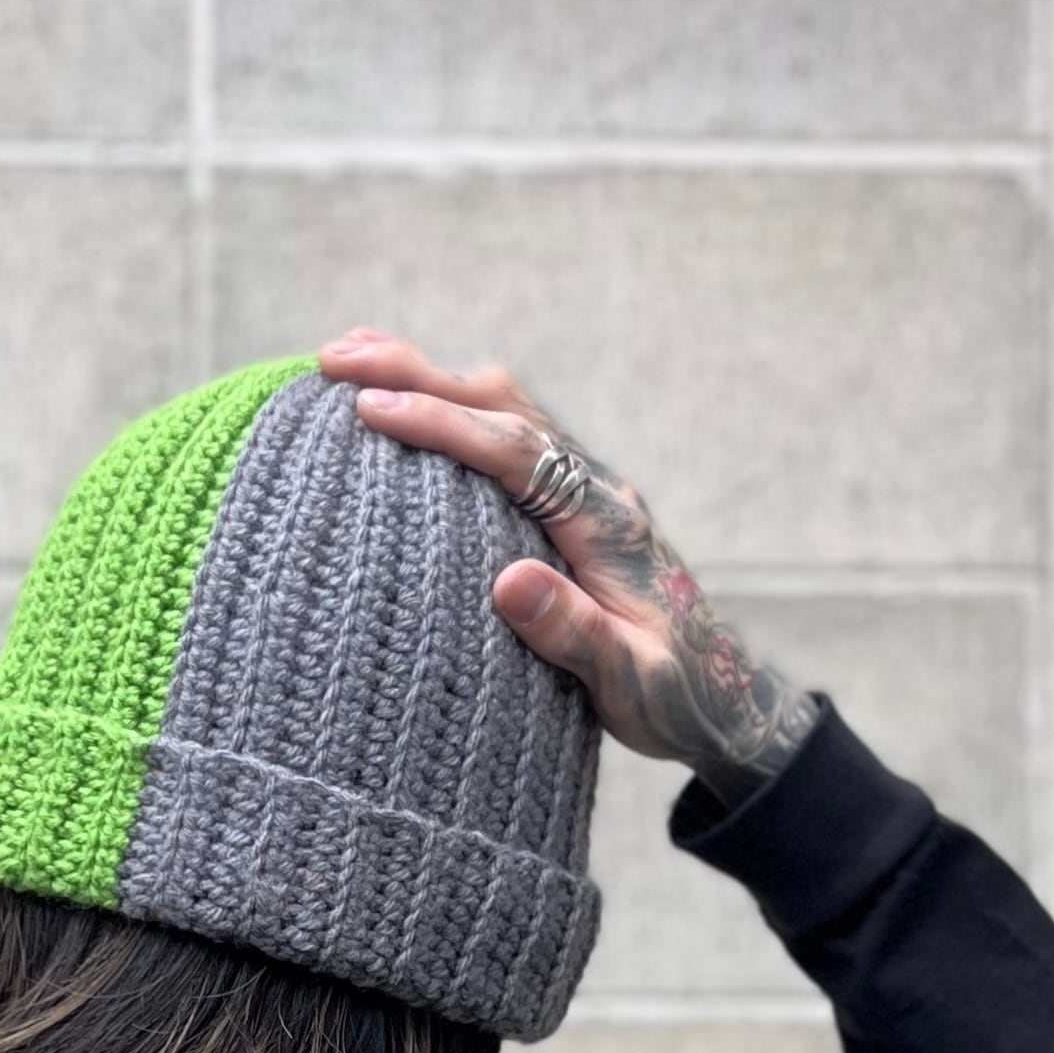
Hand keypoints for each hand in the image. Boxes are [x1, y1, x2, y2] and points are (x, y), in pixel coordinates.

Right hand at [316, 328, 818, 810]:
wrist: (721, 697)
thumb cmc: (673, 695)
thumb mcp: (628, 680)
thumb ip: (573, 632)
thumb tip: (508, 583)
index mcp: (604, 524)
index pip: (514, 454)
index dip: (442, 426)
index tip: (372, 410)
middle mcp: (594, 490)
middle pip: (502, 407)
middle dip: (417, 374)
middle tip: (332, 358)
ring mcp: (581, 491)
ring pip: (502, 409)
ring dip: (428, 378)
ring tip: (349, 356)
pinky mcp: (567, 504)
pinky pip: (503, 437)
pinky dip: (449, 408)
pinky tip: (403, 406)